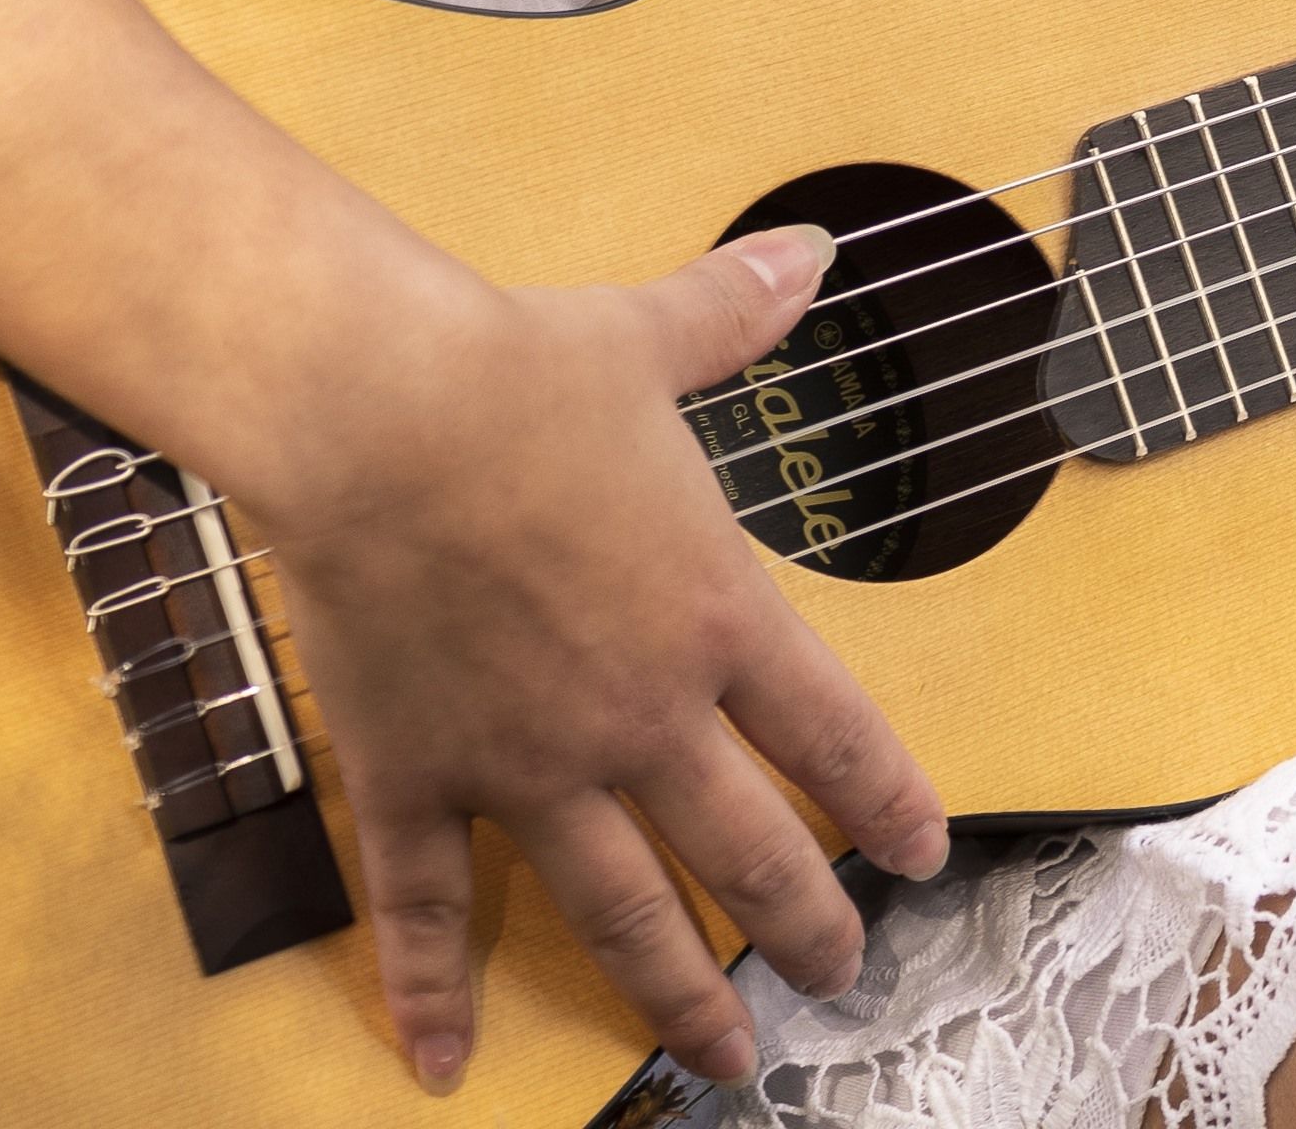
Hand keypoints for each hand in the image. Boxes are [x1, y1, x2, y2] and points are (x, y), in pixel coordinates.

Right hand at [230, 227, 949, 1095]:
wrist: (375, 410)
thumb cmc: (520, 374)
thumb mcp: (653, 339)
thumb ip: (735, 314)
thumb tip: (807, 249)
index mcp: (718, 615)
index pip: (838, 739)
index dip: (889, 809)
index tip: (920, 862)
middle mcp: (641, 714)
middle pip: (751, 855)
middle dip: (807, 930)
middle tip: (842, 982)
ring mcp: (529, 762)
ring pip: (622, 912)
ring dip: (679, 995)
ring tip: (725, 1061)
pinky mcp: (420, 777)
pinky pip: (431, 909)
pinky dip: (436, 991)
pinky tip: (445, 1066)